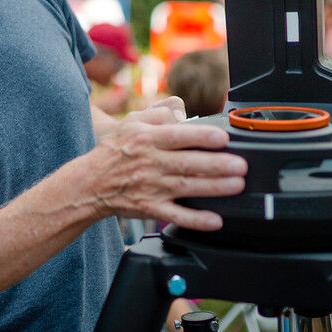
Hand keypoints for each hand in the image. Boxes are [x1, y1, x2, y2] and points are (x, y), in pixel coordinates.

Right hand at [84, 96, 246, 230]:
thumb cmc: (115, 150)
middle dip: (217, 165)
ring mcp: (151, 188)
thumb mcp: (132, 122)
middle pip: (188, 163)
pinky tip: (214, 220)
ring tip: (237, 185)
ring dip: (214, 188)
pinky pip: (176, 216)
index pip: (178, 136)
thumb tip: (185, 112)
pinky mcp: (151, 209)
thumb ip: (160, 113)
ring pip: (187, 188)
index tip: (223, 138)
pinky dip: (195, 220)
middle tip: (241, 165)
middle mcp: (151, 163)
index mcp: (148, 139)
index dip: (202, 136)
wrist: (91, 183)